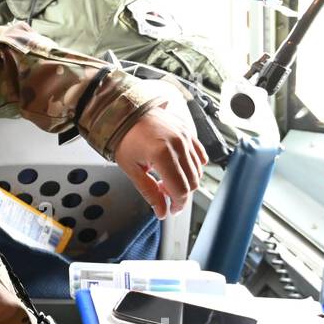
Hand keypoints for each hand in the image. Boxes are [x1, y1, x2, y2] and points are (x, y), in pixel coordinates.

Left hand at [113, 93, 208, 219]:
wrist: (124, 112)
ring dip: (186, 180)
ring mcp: (185, 136)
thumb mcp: (131, 169)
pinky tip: (179, 168)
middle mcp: (178, 144)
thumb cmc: (124, 137)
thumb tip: (161, 211)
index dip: (177, 204)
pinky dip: (193, 165)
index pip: (181, 190)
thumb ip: (149, 192)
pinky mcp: (188, 131)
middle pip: (192, 182)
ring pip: (198, 170)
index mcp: (163, 154)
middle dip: (181, 194)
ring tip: (167, 179)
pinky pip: (199, 154)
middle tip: (165, 195)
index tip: (171, 210)